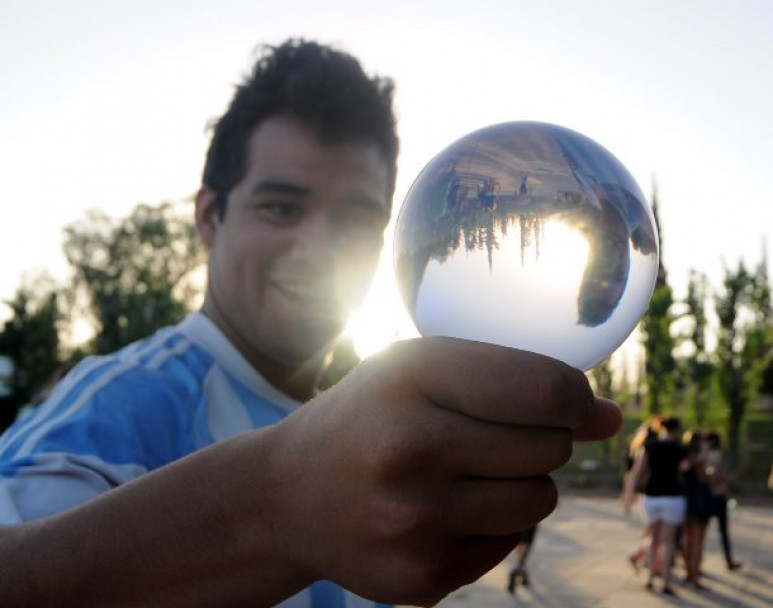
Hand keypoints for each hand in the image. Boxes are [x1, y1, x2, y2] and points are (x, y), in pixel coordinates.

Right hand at [266, 337, 620, 605]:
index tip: (569, 403)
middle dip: (540, 438)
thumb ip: (515, 380)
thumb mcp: (422, 371)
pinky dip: (492, 523)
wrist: (286, 496)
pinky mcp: (421, 578)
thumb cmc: (367, 416)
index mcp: (410, 379)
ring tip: (463, 472)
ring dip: (521, 483)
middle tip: (490, 435)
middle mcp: (408, 450)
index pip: (547, 392)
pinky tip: (440, 510)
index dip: (575, 398)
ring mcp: (413, 523)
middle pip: (550, 448)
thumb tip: (613, 419)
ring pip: (540, 500)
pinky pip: (511, 543)